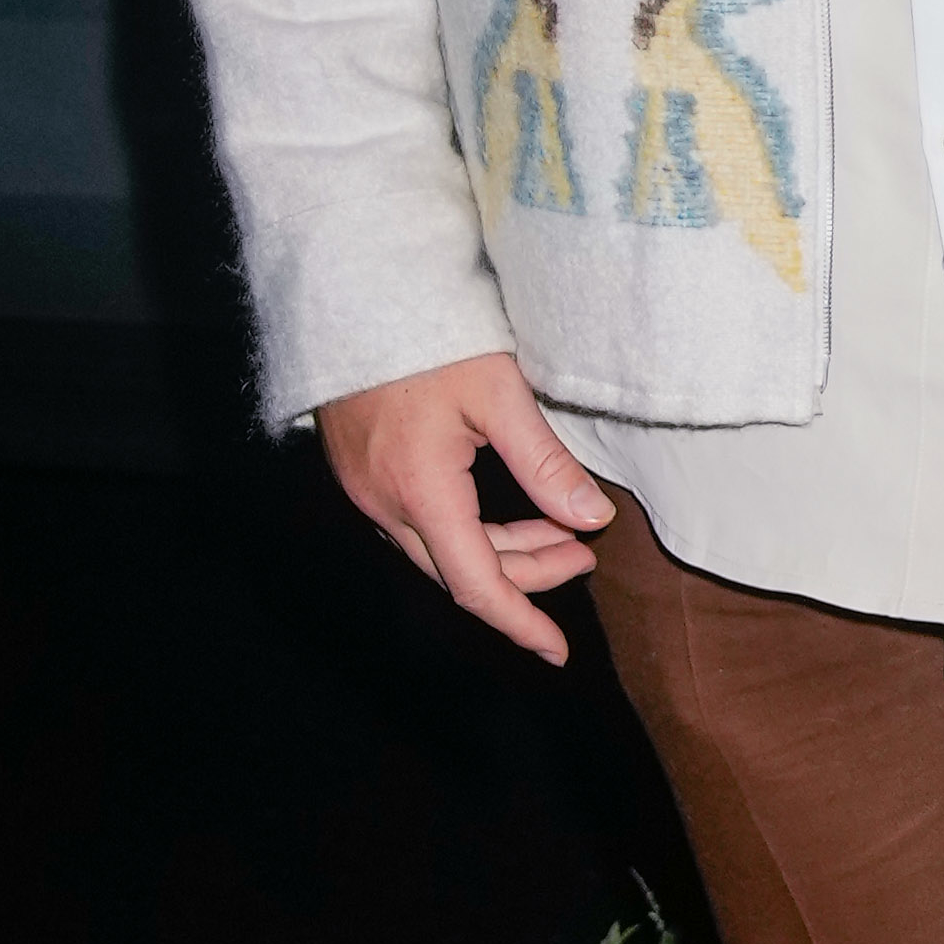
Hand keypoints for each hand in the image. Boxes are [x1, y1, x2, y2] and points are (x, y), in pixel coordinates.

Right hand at [318, 349, 614, 664]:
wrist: (350, 293)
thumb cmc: (428, 334)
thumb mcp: (499, 393)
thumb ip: (545, 462)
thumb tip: (592, 518)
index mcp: (420, 493)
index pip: (476, 584)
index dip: (520, 622)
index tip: (556, 651)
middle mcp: (384, 504)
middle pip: (460, 571)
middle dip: (526, 575)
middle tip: (584, 557)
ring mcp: (367, 490)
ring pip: (441, 548)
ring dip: (500, 548)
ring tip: (561, 529)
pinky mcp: (362, 471)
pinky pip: (420, 524)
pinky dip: (469, 528)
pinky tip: (508, 506)